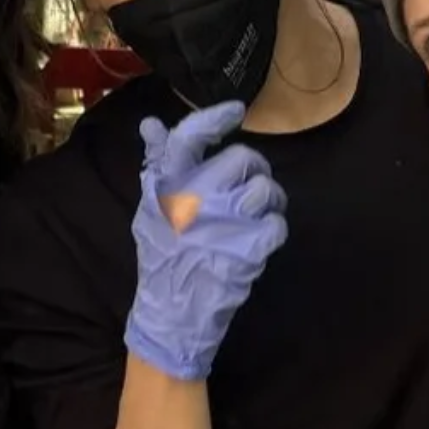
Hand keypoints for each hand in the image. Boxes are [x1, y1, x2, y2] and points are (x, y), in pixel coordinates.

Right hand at [124, 101, 288, 380]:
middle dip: (254, 170)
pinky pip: (277, 224)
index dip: (213, 118)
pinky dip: (274, 230)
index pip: (189, 138)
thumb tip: (151, 123)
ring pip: (265, 188)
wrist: (172, 317)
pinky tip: (261, 241)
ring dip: (270, 200)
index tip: (235, 111)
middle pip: (242, 159)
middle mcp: (194, 199)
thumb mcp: (150, 211)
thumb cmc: (163, 261)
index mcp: (167, 188)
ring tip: (260, 214)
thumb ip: (157, 167)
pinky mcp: (248, 250)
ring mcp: (223, 224)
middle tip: (250, 187)